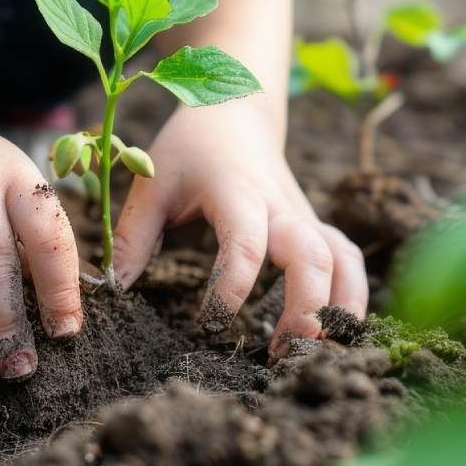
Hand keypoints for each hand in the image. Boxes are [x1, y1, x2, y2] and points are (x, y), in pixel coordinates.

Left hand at [110, 101, 368, 357]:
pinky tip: (335, 333)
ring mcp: (304, 217)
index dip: (233, 286)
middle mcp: (281, 207)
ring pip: (342, 259)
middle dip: (305, 308)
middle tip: (280, 354)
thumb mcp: (152, 182)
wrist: (237, 111)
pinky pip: (347, 260)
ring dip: (338, 307)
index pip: (246, 243)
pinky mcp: (315, 228)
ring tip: (315, 353)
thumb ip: (134, 235)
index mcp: (237, 193)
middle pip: (312, 257)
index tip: (210, 324)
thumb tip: (114, 290)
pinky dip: (351, 296)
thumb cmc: (190, 148)